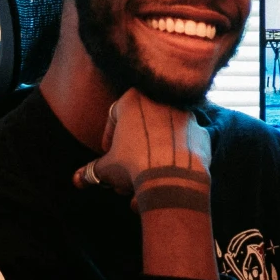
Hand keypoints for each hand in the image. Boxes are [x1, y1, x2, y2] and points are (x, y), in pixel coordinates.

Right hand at [73, 87, 210, 200]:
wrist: (173, 178)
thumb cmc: (134, 165)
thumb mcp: (107, 169)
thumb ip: (92, 170)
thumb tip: (77, 179)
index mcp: (134, 99)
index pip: (115, 116)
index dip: (109, 139)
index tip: (108, 156)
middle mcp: (162, 101)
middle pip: (141, 128)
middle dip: (131, 153)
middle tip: (125, 174)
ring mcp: (186, 115)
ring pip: (162, 137)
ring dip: (152, 157)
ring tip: (145, 181)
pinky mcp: (202, 133)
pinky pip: (183, 146)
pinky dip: (174, 160)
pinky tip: (166, 178)